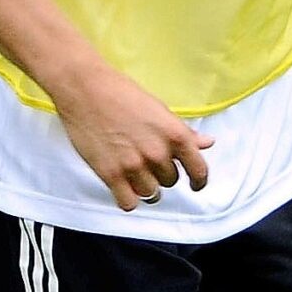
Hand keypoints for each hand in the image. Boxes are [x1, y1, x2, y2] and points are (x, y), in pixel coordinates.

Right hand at [48, 59, 212, 210]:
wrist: (85, 89)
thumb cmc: (120, 93)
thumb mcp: (159, 109)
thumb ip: (184, 132)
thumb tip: (207, 143)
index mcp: (175, 135)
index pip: (199, 171)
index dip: (199, 181)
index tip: (195, 184)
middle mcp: (158, 153)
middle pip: (170, 181)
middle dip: (162, 174)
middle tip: (148, 161)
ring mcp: (134, 165)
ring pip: (151, 194)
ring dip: (145, 187)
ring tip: (134, 173)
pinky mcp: (111, 174)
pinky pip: (128, 203)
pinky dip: (128, 199)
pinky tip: (123, 188)